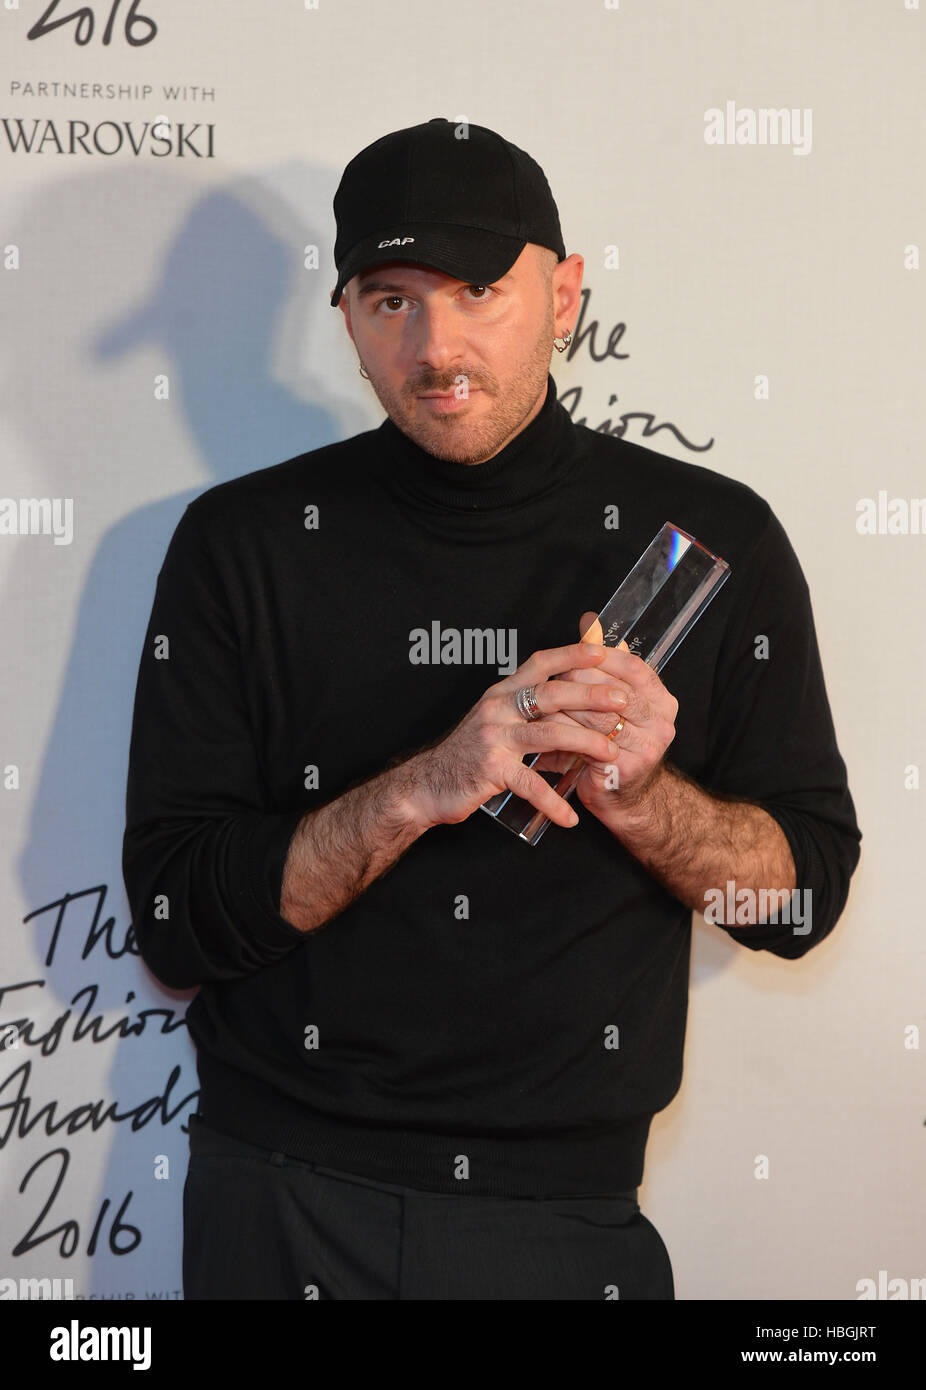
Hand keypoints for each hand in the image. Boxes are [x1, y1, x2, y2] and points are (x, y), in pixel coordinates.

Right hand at [401, 639, 630, 830]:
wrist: (428, 783)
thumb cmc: (471, 752)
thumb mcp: (497, 718)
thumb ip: (527, 704)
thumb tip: (567, 690)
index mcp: (502, 692)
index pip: (540, 663)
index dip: (571, 654)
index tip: (601, 650)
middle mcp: (497, 708)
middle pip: (551, 694)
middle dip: (591, 695)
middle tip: (623, 700)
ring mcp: (493, 738)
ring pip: (548, 734)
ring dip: (585, 744)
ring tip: (612, 754)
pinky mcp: (489, 769)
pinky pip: (529, 784)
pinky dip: (552, 802)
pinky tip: (571, 817)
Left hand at [531, 612, 678, 813]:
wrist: (623, 799)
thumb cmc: (613, 746)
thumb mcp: (614, 703)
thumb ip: (604, 667)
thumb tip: (589, 625)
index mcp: (663, 702)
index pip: (634, 668)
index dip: (602, 657)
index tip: (575, 652)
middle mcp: (661, 724)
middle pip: (615, 691)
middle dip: (580, 680)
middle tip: (552, 675)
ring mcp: (646, 748)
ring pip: (599, 717)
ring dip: (567, 706)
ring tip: (542, 698)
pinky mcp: (624, 769)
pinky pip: (586, 743)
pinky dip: (562, 731)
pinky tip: (543, 725)